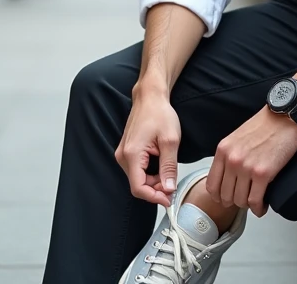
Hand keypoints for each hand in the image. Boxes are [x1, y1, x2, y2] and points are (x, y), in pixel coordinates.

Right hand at [115, 88, 181, 207]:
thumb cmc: (159, 113)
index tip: (169, 199)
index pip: (138, 188)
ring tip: (169, 172)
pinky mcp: (127, 153)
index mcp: (132, 154)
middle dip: (156, 189)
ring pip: (138, 179)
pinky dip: (150, 174)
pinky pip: (137, 171)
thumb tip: (168, 189)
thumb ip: (169, 167)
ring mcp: (123, 154)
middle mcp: (123, 156)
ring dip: (154, 182)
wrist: (150, 97)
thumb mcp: (170, 141)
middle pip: (138, 185)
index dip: (154, 197)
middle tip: (173, 186)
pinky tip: (161, 166)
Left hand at [207, 108, 296, 217]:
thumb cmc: (264, 126)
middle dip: (235, 202)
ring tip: (255, 202)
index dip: (219, 197)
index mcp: (223, 150)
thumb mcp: (236, 138)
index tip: (226, 199)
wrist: (284, 117)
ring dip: (248, 206)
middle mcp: (232, 160)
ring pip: (240, 201)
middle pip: (226, 196)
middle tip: (244, 200)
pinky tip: (262, 206)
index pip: (212, 185)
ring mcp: (246, 167)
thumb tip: (228, 178)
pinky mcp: (263, 173)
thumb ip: (229, 156)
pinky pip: (255, 201)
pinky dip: (259, 208)